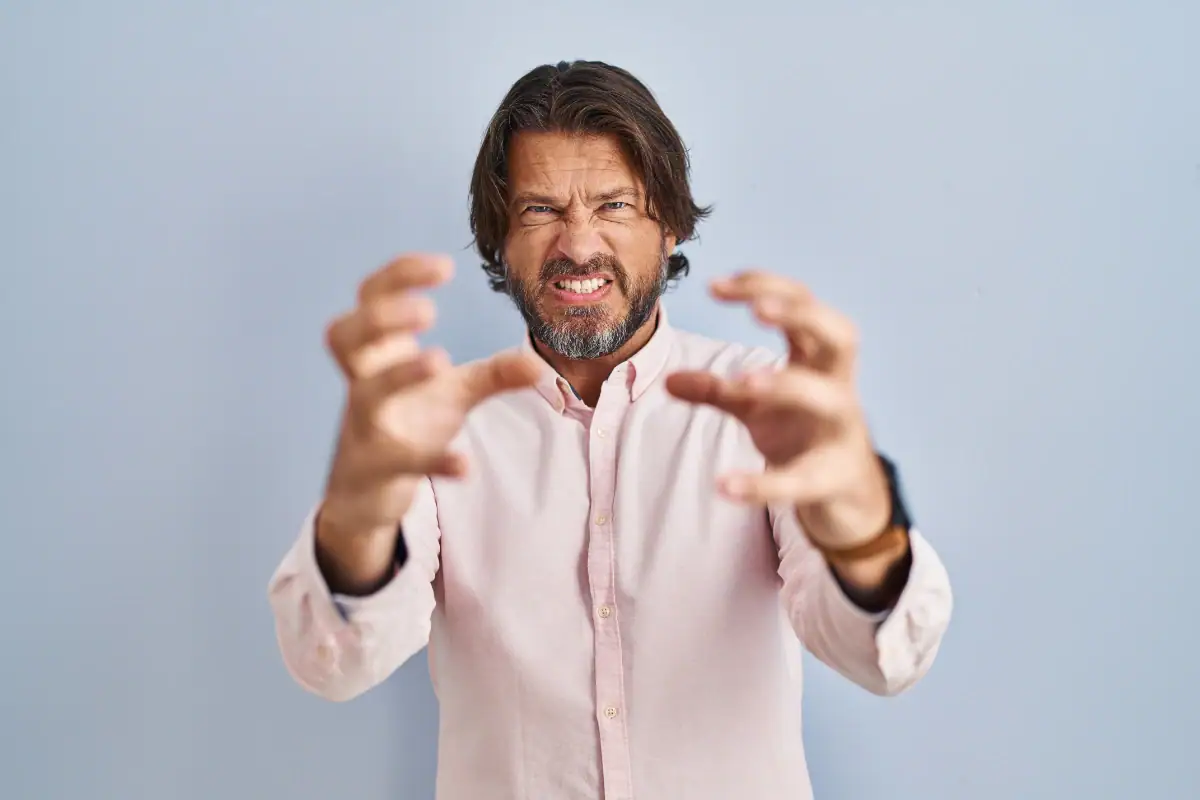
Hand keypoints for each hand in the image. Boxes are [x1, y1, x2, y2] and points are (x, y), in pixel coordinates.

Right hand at [316, 254, 541, 590]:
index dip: (399, 275)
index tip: (445, 266)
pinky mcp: (378, 467)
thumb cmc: (407, 423)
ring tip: (440, 361)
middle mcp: (363, 382)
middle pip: (346, 336)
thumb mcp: (453, 393)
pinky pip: (402, 461)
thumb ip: (494, 374)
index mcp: (378, 353)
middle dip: (382, 318)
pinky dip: (433, 461)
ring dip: (400, 374)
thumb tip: (540, 364)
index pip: (371, 298)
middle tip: (427, 311)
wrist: (366, 491)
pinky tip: (465, 466)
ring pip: (367, 394)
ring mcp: (365, 425)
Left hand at [665, 270, 889, 550]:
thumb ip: (716, 389)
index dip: (765, 287)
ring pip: (829, 400)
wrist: (843, 490)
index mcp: (818, 360)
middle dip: (803, 315)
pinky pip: (800, 480)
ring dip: (788, 385)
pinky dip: (763, 484)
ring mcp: (841, 431)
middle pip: (839, 335)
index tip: (714, 285)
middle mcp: (837, 386)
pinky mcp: (832, 479)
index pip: (803, 305)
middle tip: (758, 309)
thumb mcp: (755, 406)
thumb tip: (669, 381)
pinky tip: (724, 486)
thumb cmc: (801, 431)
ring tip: (743, 382)